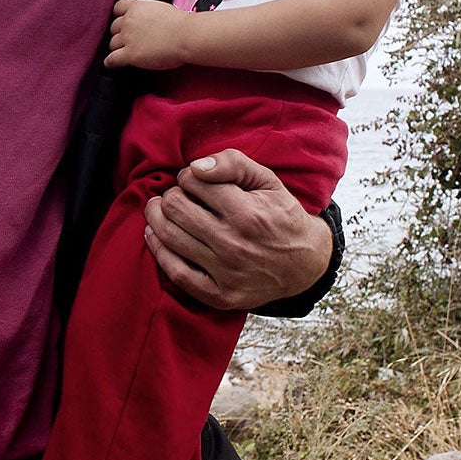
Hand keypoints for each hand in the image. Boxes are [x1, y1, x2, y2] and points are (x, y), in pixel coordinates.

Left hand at [106, 0, 196, 70]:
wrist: (186, 36)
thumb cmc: (181, 25)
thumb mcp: (160, 9)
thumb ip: (147, 14)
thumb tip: (145, 22)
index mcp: (137, 6)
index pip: (118, 8)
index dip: (120, 16)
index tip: (123, 23)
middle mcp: (129, 20)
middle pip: (114, 27)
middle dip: (120, 34)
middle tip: (129, 41)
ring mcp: (128, 37)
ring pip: (112, 43)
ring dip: (117, 48)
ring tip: (124, 53)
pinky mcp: (130, 54)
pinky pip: (112, 59)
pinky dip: (110, 62)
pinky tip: (111, 64)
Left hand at [143, 149, 332, 310]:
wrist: (305, 264)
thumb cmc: (281, 216)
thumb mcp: (268, 181)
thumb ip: (233, 163)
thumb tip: (195, 167)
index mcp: (248, 213)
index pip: (194, 182)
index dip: (187, 176)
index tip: (192, 181)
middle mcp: (234, 245)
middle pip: (175, 208)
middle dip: (170, 195)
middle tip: (176, 196)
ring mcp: (226, 273)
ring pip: (169, 236)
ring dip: (156, 217)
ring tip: (159, 209)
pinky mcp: (220, 295)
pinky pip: (175, 273)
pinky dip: (158, 250)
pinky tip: (155, 235)